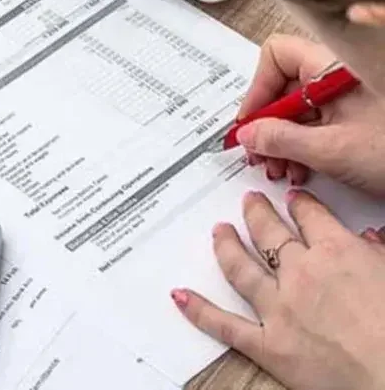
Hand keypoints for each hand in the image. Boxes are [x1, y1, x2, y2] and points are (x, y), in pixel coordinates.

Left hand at [171, 190, 384, 389]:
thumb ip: (380, 254)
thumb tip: (371, 239)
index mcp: (338, 253)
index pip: (312, 218)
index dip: (300, 205)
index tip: (292, 200)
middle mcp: (301, 274)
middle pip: (270, 235)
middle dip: (256, 214)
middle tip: (248, 202)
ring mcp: (278, 308)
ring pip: (241, 268)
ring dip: (226, 247)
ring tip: (218, 232)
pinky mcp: (265, 344)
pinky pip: (224, 325)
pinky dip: (199, 310)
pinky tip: (180, 296)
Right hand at [234, 34, 384, 196]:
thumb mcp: (333, 150)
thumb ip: (282, 140)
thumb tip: (249, 135)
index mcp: (336, 68)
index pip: (277, 56)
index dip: (258, 89)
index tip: (250, 122)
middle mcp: (340, 76)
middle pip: (284, 85)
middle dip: (267, 123)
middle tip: (259, 152)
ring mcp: (349, 97)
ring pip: (298, 109)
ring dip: (281, 140)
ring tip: (280, 167)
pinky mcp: (355, 118)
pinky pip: (316, 123)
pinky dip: (302, 146)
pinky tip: (301, 169)